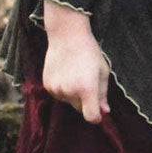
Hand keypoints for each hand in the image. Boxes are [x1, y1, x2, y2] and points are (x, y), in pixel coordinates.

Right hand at [42, 0, 109, 123]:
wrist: (67, 35)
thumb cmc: (89, 52)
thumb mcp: (102, 71)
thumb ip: (103, 94)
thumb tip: (104, 112)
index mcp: (87, 89)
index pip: (91, 117)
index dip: (97, 116)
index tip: (99, 110)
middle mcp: (70, 92)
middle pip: (80, 110)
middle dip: (86, 102)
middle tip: (88, 82)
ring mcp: (56, 89)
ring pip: (69, 102)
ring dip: (73, 94)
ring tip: (75, 74)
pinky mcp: (47, 85)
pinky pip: (58, 94)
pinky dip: (63, 89)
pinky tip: (65, 73)